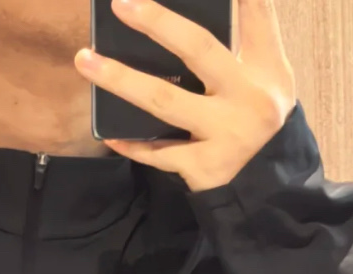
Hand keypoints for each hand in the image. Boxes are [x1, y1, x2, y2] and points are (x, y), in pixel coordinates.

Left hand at [75, 0, 297, 192]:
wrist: (266, 177)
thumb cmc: (255, 110)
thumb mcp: (265, 69)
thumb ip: (246, 29)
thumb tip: (209, 3)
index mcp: (265, 64)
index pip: (254, 12)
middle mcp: (249, 96)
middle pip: (198, 50)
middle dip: (158, 24)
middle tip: (122, 4)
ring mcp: (226, 134)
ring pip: (165, 101)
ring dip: (121, 79)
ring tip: (85, 59)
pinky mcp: (205, 167)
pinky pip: (160, 154)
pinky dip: (134, 144)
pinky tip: (108, 132)